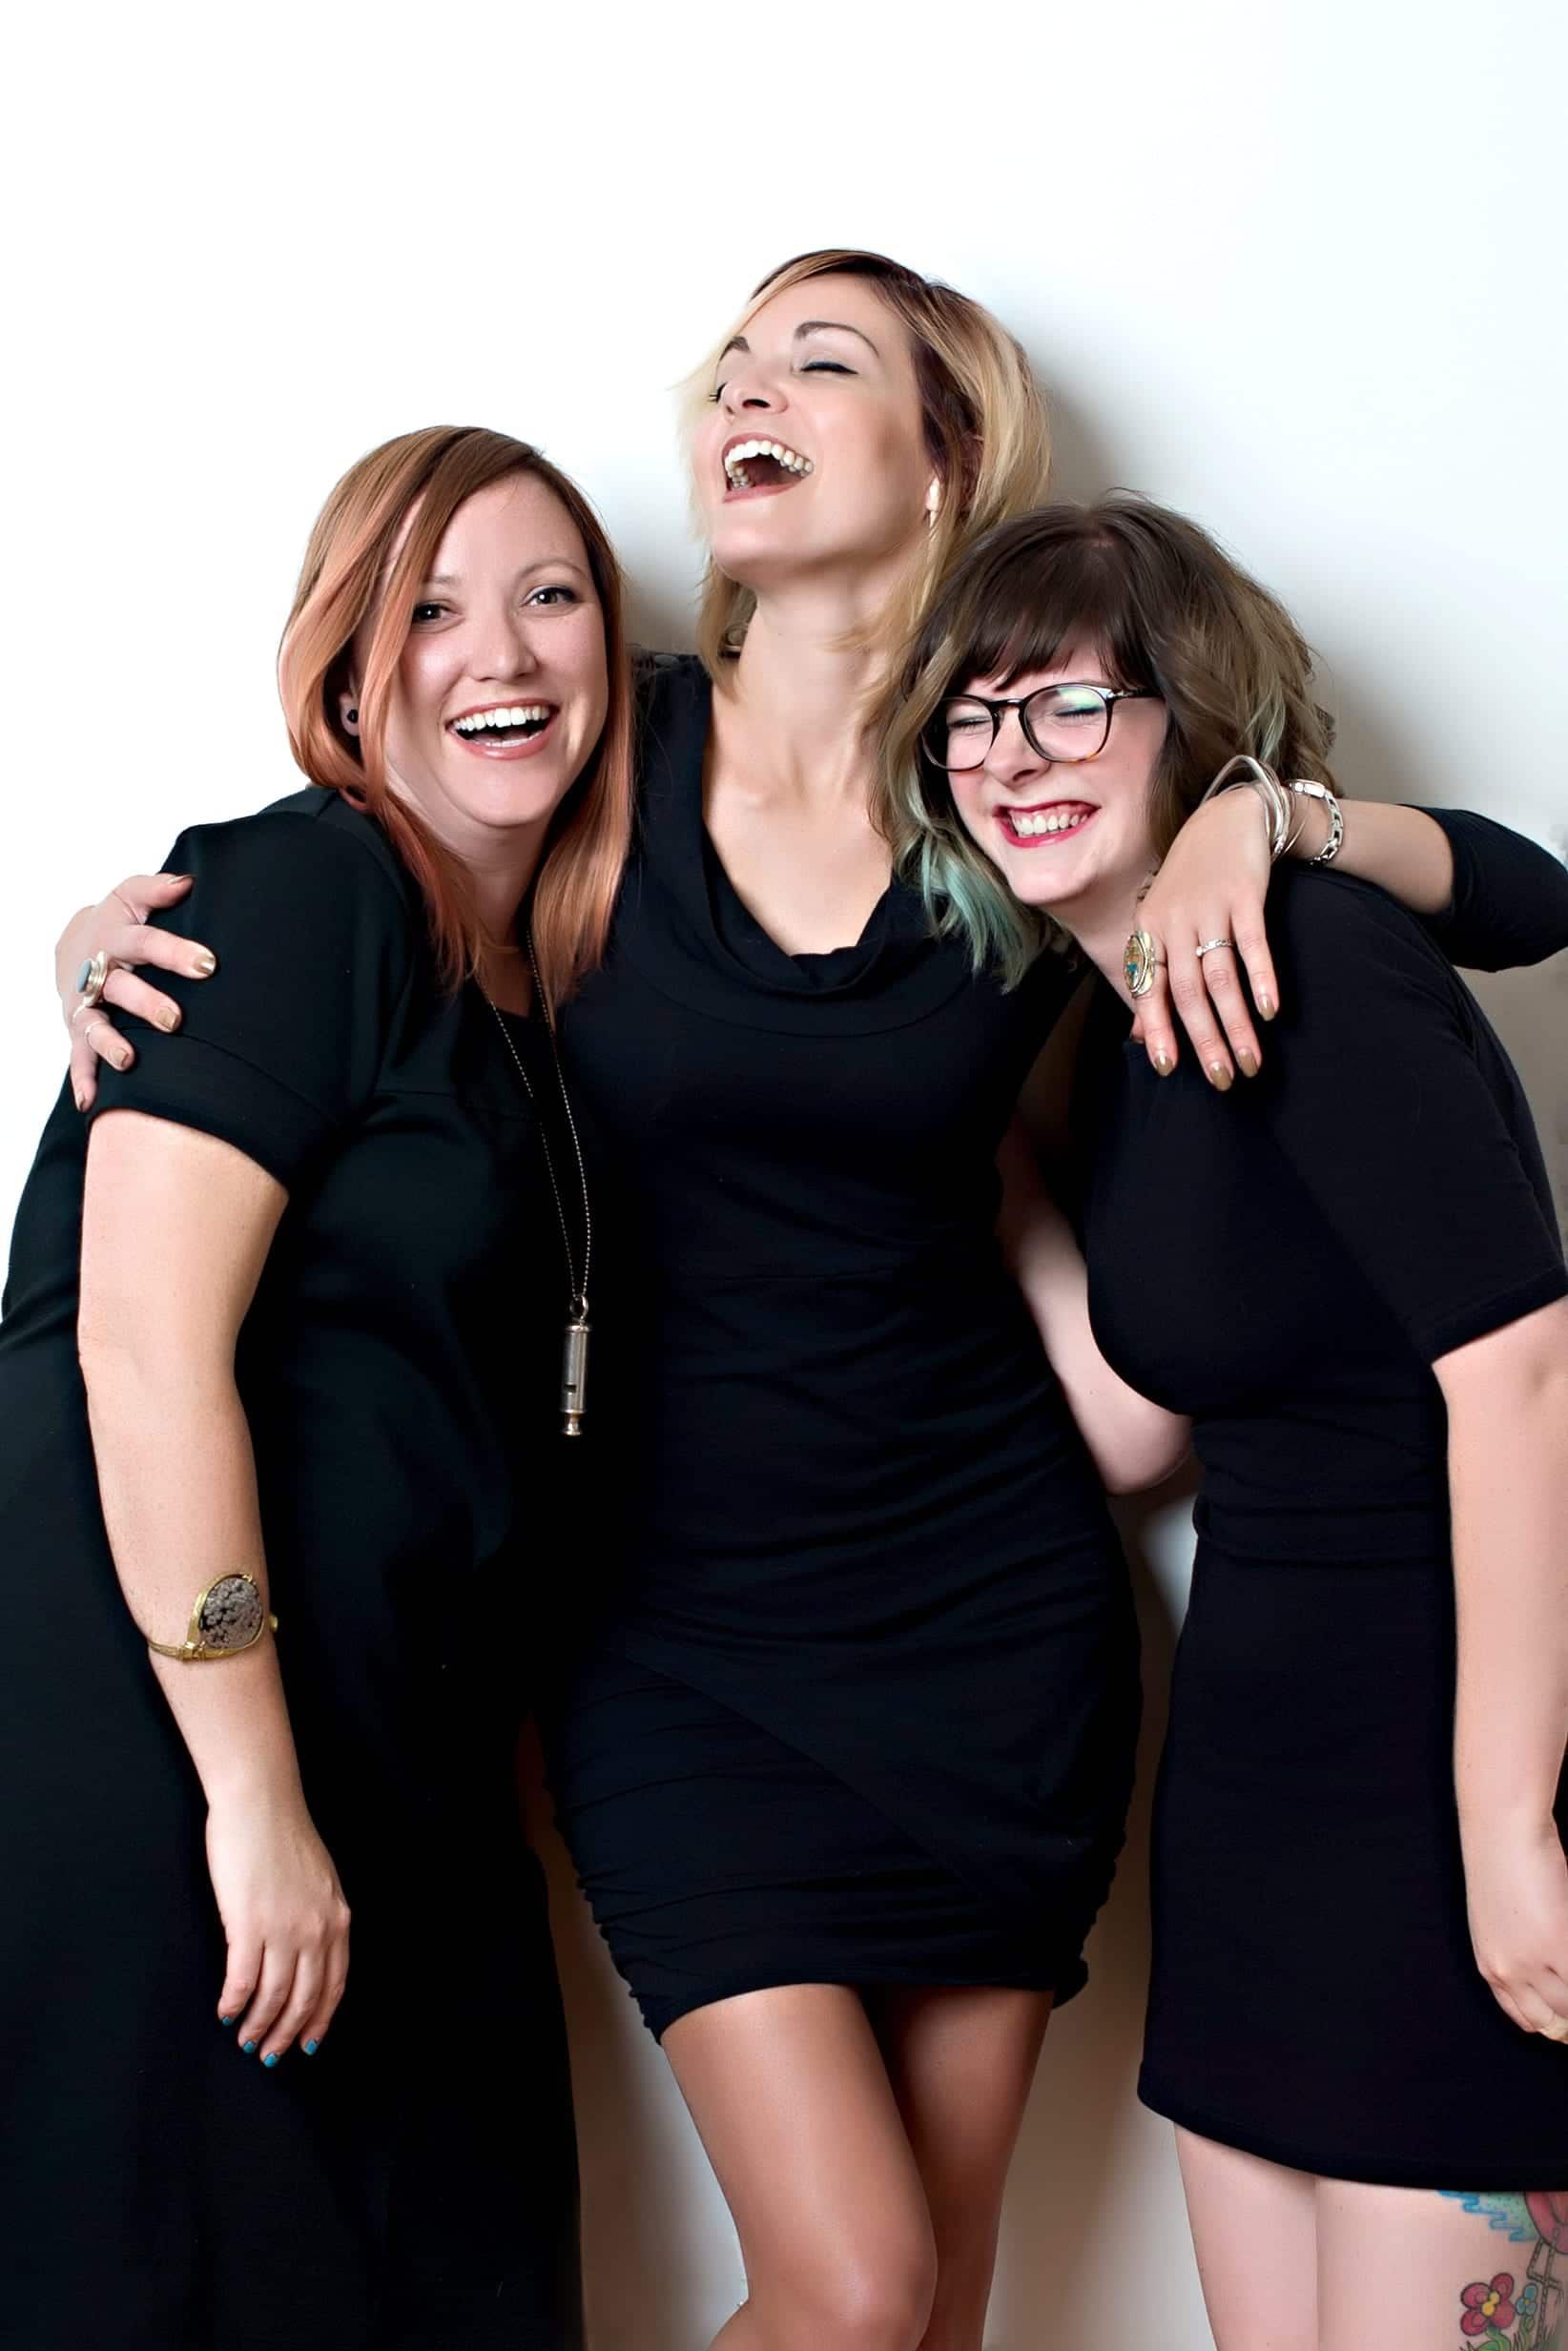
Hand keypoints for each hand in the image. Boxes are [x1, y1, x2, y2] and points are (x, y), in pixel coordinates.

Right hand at [55, 874, 216, 1112]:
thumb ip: (157, 890)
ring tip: (130, 1061)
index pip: (144, 941)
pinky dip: (83, 1079)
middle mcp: (96, 972)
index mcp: (114, 937)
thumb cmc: (119, 923)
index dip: (173, 952)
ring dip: (110, 1044)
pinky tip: (91, 1103)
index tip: (207, 964)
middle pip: (120, 986)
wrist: (73, 946)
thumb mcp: (130, 898)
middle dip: (145, 1003)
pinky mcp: (77, 1031)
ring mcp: (85, 1005)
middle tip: (176, 1020)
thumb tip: (188, 884)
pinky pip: (78, 1057)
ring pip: (95, 1025)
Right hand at [206, 1786, 350, 2064]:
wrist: (260, 1803)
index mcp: (337, 1918)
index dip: (319, 2019)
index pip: (334, 1984)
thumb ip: (320, 1914)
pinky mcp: (248, 1924)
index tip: (308, 2043)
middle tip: (270, 2054)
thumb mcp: (320, 1879)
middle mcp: (316, 1929)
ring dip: (259, 2025)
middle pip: (305, 1998)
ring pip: (274, 1996)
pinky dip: (234, 2003)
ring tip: (245, 2039)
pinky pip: (243, 1979)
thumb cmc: (284, 1835)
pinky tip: (225, 2012)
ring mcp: (283, 1928)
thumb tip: (309, 1949)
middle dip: (287, 2033)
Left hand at [1128, 791, 1279, 1086]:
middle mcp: (1174, 921)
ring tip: (1251, 1062)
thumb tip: (1139, 1035)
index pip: (1149, 988)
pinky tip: (1271, 1010)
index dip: (1157, 1028)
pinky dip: (1261, 978)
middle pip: (1188, 992)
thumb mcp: (1163, 923)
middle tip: (1221, 1080)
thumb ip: (1154, 977)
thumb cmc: (1192, 881)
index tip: (1168, 1068)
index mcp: (1149, 930)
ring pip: (1220, 977)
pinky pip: (1252, 944)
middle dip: (1204, 1041)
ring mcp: (1209, 907)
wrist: (1228, 818)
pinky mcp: (1245, 895)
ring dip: (1236, 1024)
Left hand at [1463, 1815, 1567, 2041]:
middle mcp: (1508, 1972)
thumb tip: (1552, 1977)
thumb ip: (1516, 1951)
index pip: (1526, 2019)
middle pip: (1552, 2021)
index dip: (1554, 2024)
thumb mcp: (1497, 1919)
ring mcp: (1534, 1962)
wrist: (1500, 1832)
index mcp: (1490, 1965)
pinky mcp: (1560, 1946)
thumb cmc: (1502, 1865)